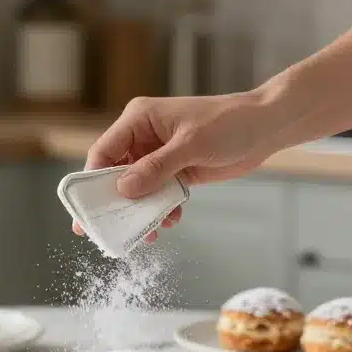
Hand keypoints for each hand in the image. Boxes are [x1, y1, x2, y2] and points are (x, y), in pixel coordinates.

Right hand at [73, 91, 276, 240]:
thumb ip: (156, 168)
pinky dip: (161, 210)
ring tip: (148, 232)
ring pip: (138, 188)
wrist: (265, 128)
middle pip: (116, 173)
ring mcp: (159, 155)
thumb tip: (124, 188)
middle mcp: (144, 136)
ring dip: (141, 211)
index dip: (92, 180)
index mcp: (139, 119)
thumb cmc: (229, 124)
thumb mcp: (191, 145)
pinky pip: (158, 195)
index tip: (86, 210)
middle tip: (107, 231)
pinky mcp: (176, 171)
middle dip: (115, 202)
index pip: (104, 151)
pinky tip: (171, 220)